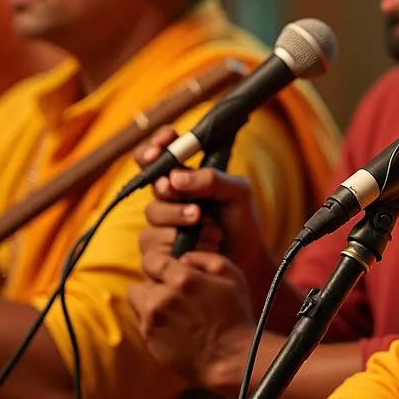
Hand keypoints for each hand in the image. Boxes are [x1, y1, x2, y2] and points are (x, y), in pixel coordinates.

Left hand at [127, 249, 254, 389]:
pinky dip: (152, 319)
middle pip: (141, 281)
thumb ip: (205, 257)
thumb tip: (183, 258)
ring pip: (137, 300)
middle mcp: (162, 298)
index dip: (158, 262)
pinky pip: (141, 320)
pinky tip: (172, 325)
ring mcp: (153, 320)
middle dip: (155, 283)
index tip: (166, 268)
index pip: (151, 259)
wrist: (229, 357)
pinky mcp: (149, 338)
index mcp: (183, 279)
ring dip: (150, 300)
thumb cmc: (234, 315)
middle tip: (172, 291)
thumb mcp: (232, 275)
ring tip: (170, 309)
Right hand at [136, 126, 264, 266]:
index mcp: (186, 177)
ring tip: (205, 222)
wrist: (247, 258)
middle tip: (175, 189)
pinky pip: (152, 242)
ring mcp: (161, 224)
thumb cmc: (241, 221)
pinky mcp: (158, 250)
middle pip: (151, 183)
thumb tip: (176, 178)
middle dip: (164, 187)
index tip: (165, 140)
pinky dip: (178, 242)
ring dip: (177, 215)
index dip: (158, 143)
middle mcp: (170, 197)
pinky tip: (203, 244)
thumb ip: (212, 178)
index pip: (161, 153)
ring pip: (153, 212)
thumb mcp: (237, 192)